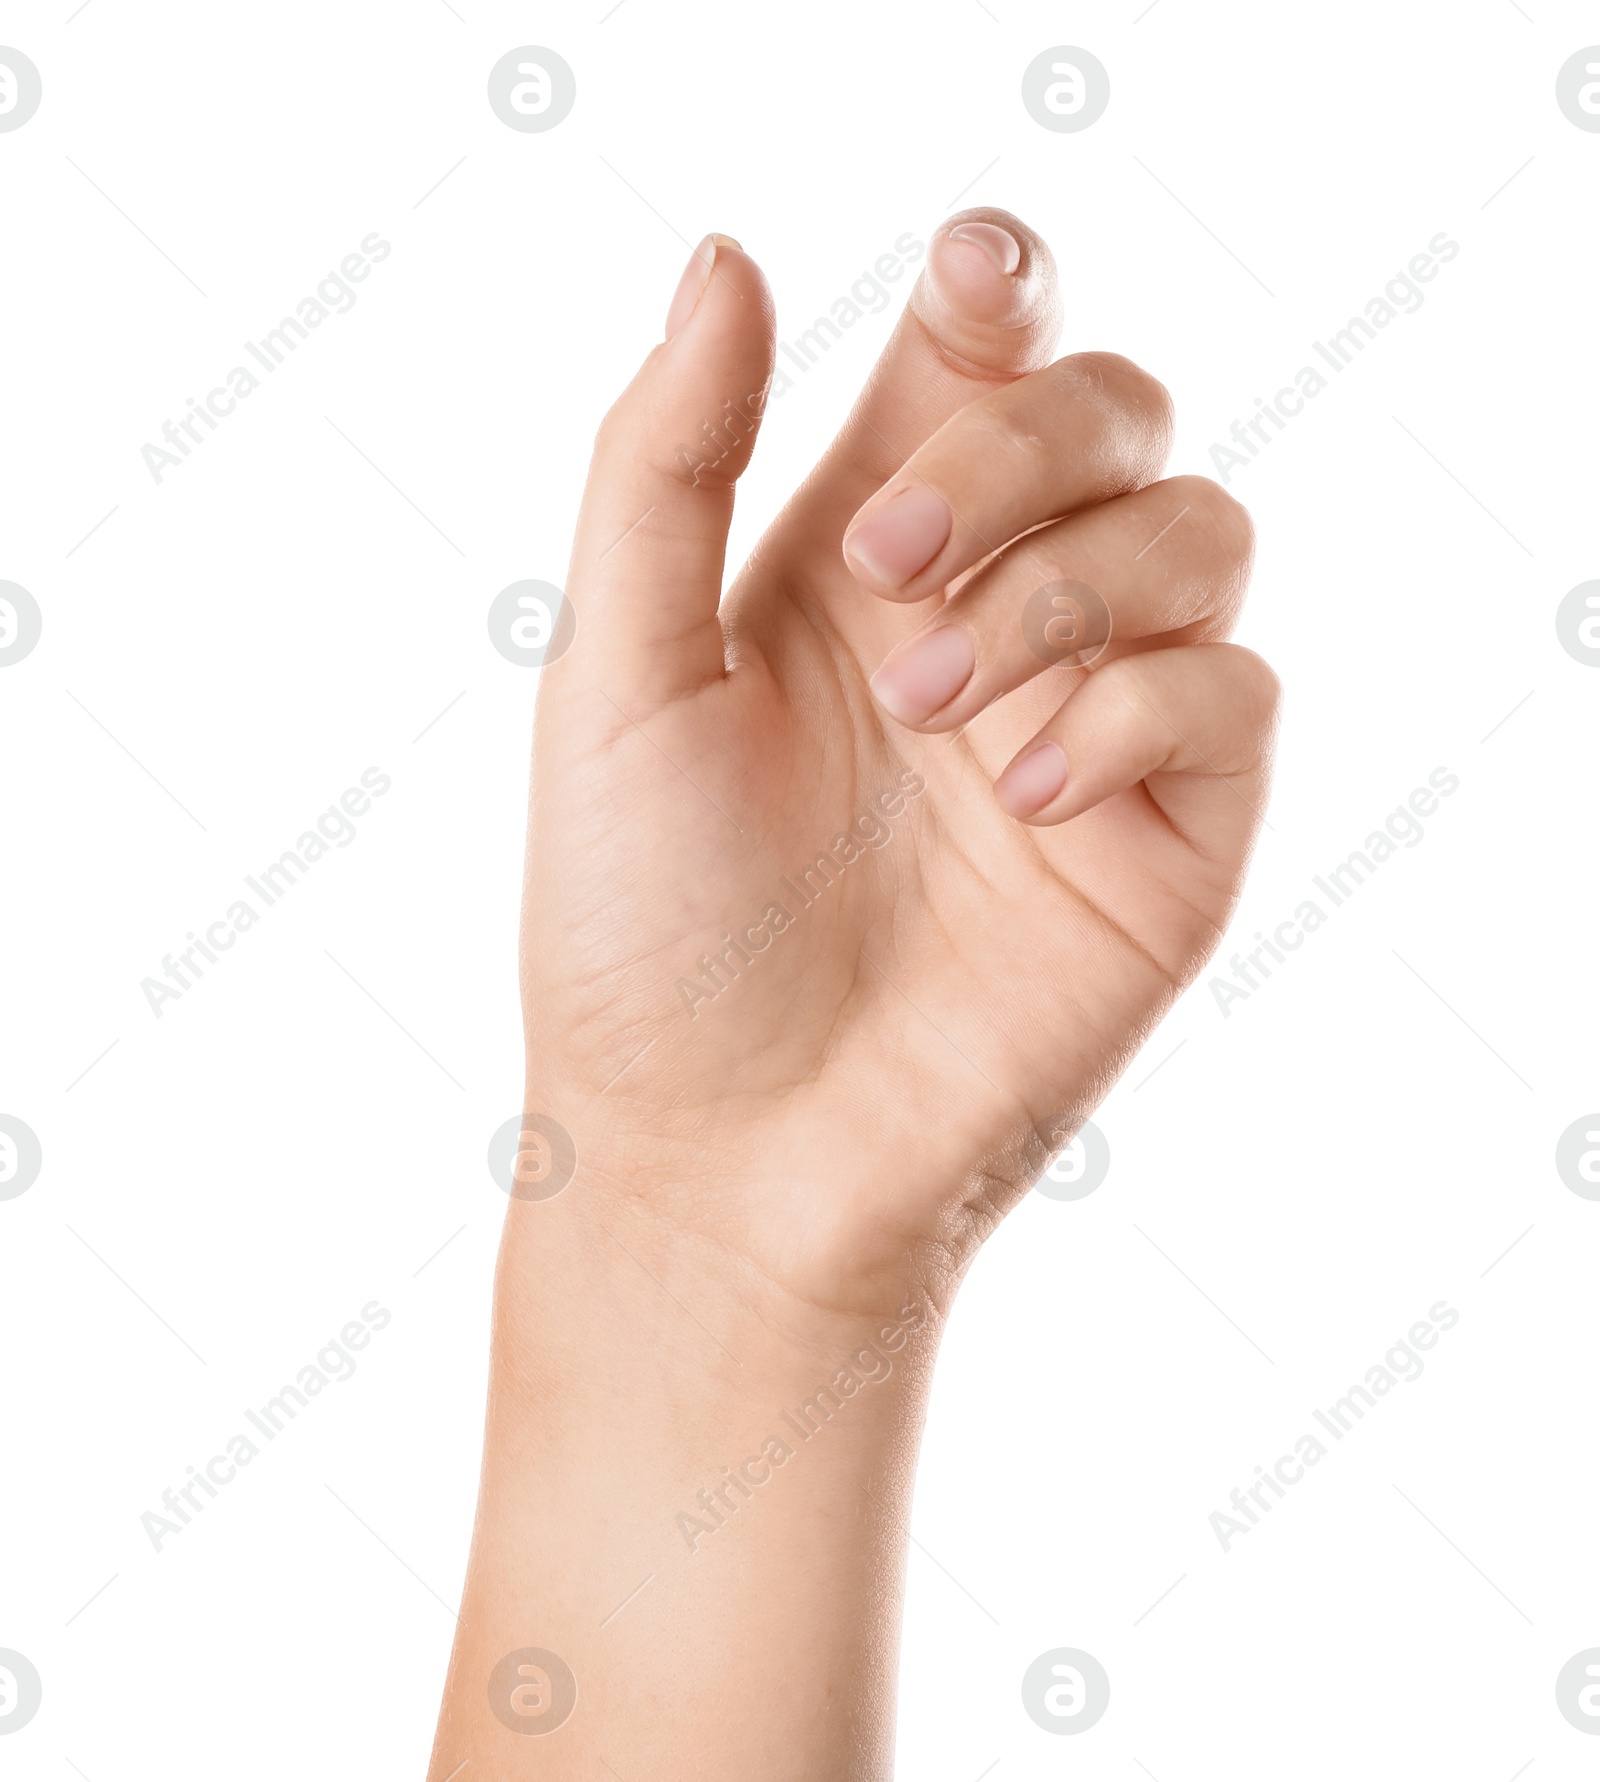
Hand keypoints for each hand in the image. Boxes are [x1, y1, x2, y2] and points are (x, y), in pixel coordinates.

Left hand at [526, 207, 1275, 1320]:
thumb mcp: (617, 675)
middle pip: (1111, 412)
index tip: (972, 279)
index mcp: (863, 556)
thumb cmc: (645, 927)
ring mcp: (1094, 721)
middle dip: (1018, 446)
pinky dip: (1136, 707)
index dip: (1001, 284)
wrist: (723, 1157)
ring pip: (1198, 531)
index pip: (977, 357)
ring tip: (936, 711)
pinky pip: (1230, 694)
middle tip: (887, 562)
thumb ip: (667, 463)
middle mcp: (994, 615)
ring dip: (1068, 585)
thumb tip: (725, 254)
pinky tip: (1021, 791)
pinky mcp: (1173, 835)